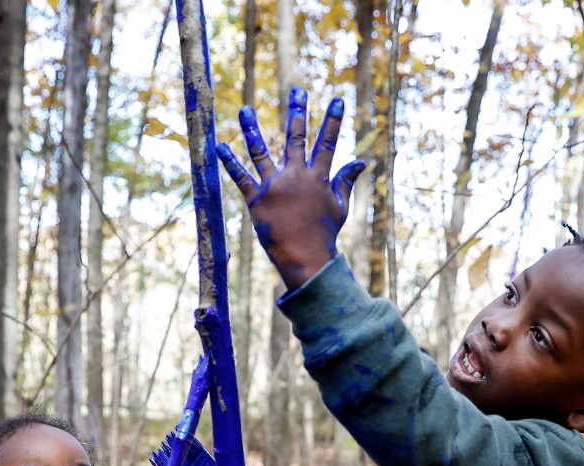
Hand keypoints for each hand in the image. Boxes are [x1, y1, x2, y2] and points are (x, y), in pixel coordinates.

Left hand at [217, 86, 365, 290]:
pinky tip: (220, 145)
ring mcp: (275, 186)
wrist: (306, 258)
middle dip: (298, 112)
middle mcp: (296, 177)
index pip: (328, 144)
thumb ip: (346, 181)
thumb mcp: (340, 207)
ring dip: (252, 129)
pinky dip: (230, 161)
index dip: (333, 121)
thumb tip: (362, 162)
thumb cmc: (324, 234)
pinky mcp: (257, 199)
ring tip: (245, 110)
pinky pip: (241, 177)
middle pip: (296, 138)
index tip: (338, 100)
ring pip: (262, 152)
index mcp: (318, 178)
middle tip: (298, 90)